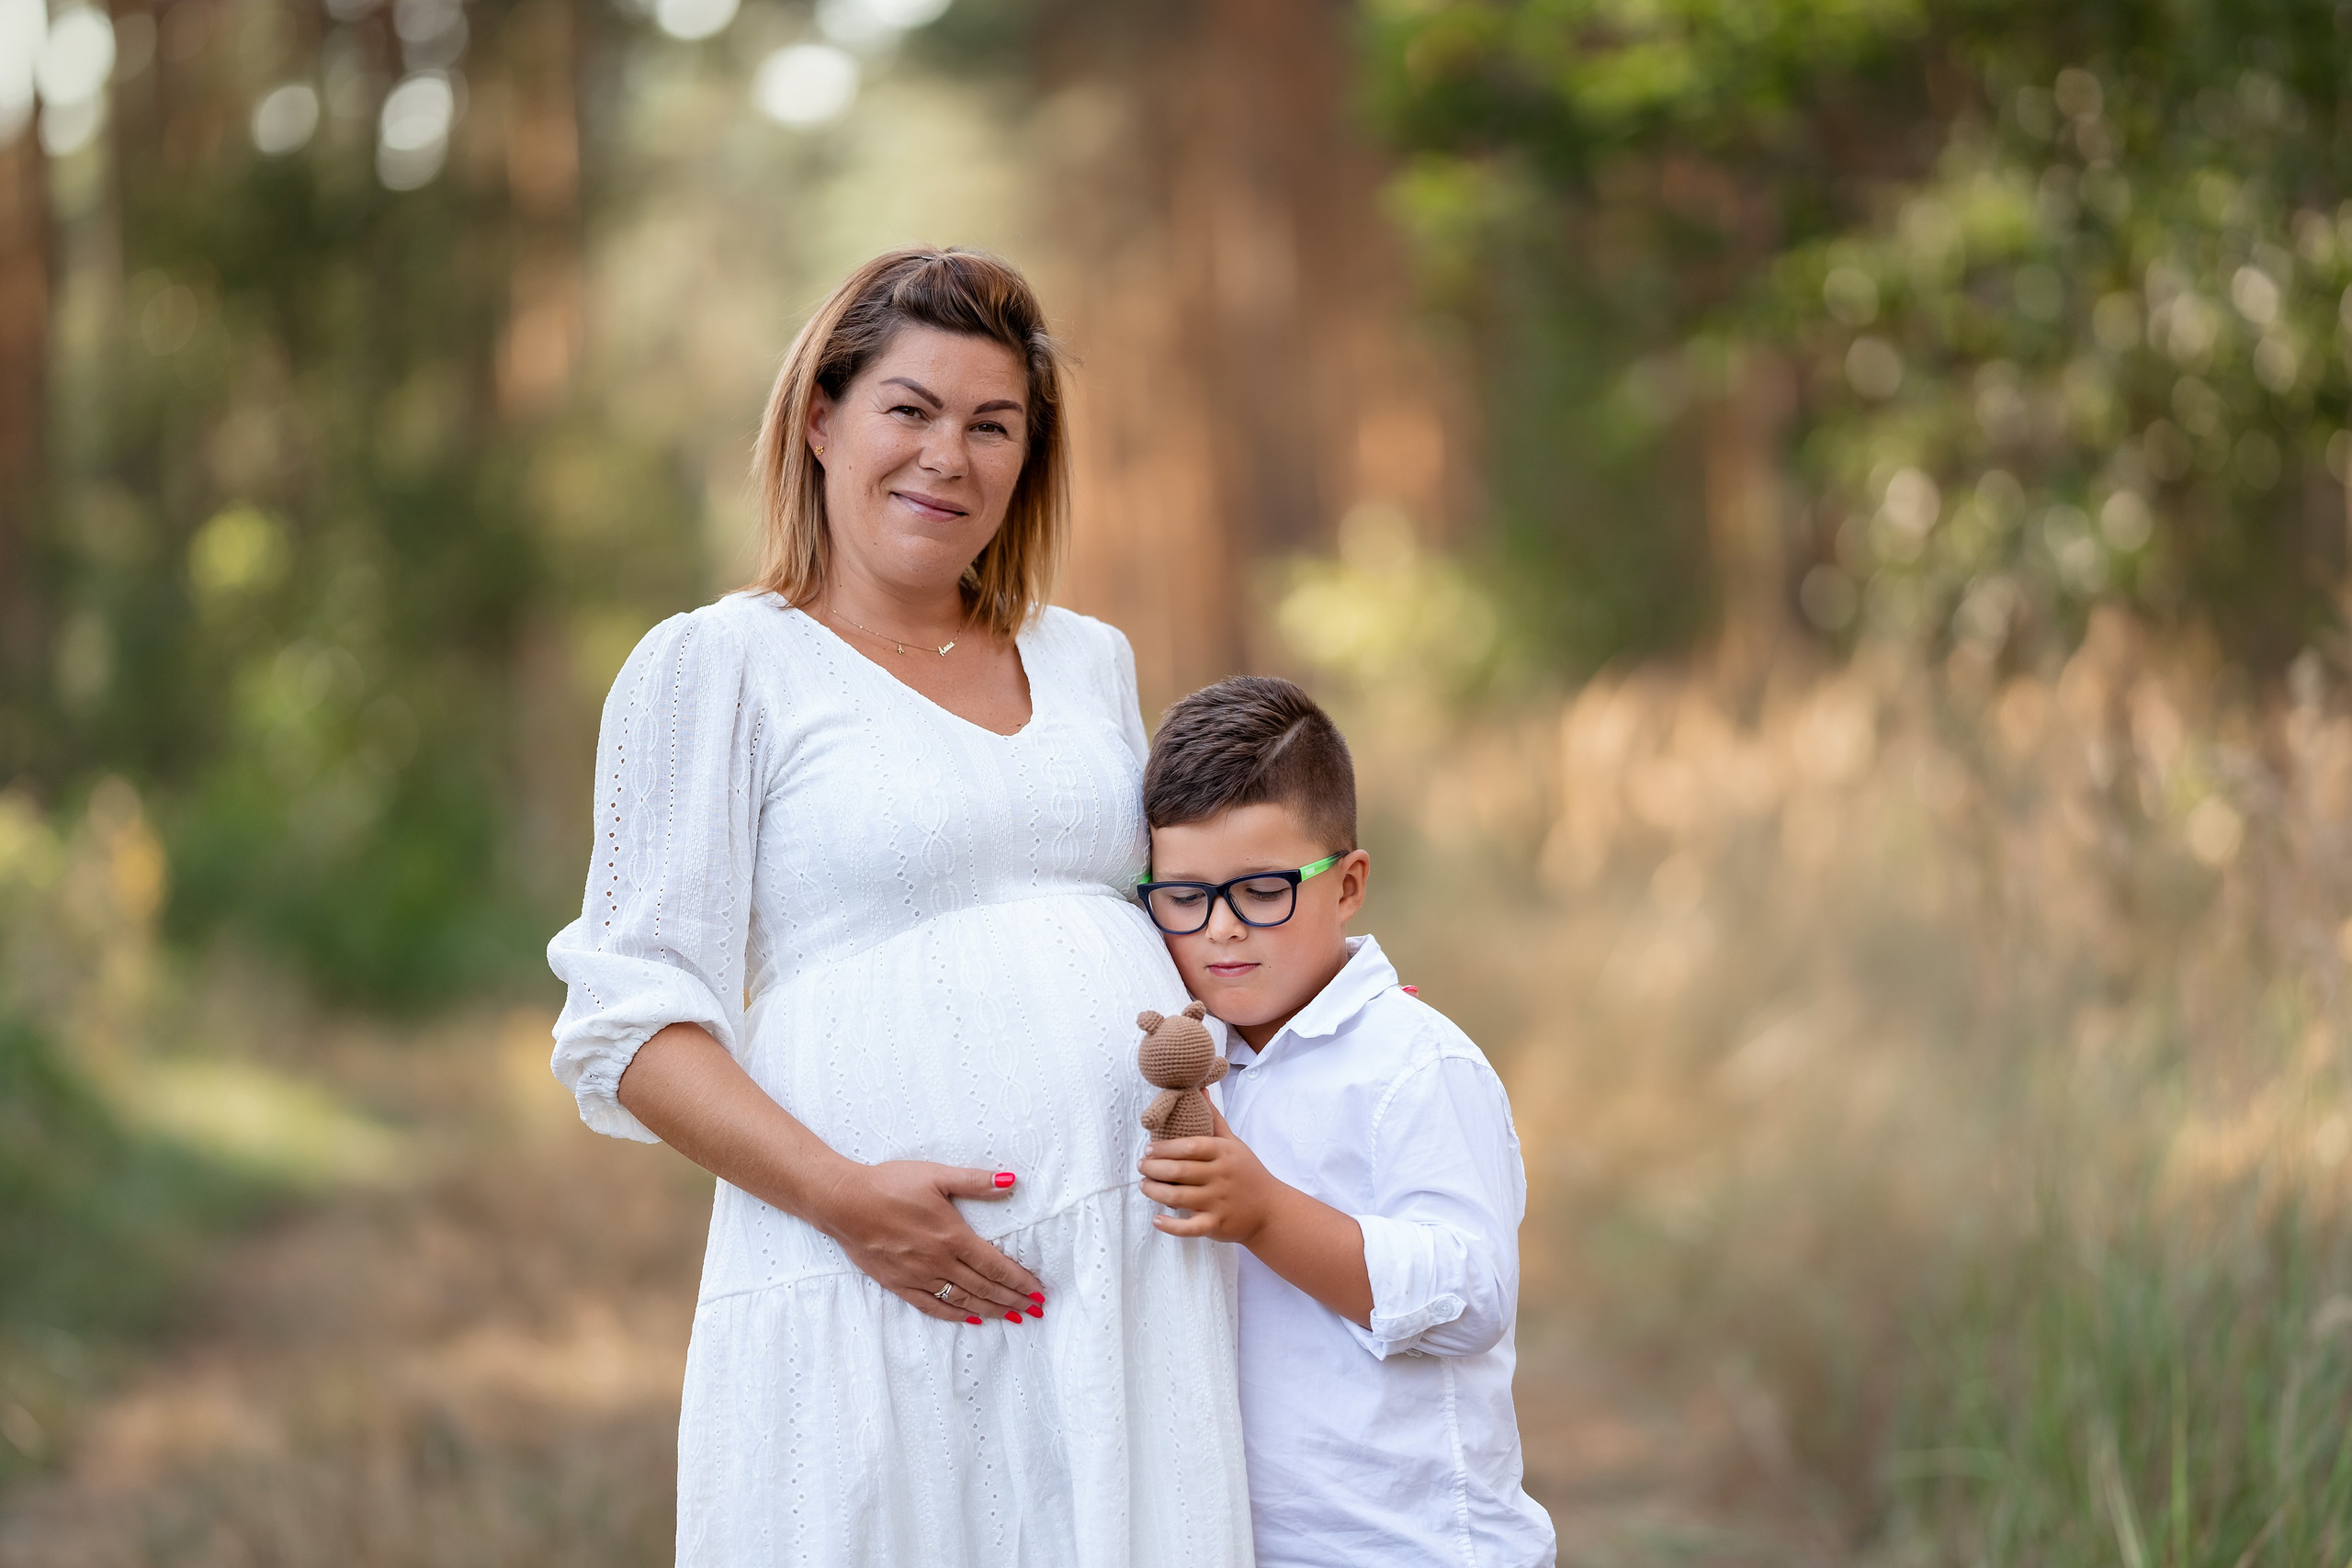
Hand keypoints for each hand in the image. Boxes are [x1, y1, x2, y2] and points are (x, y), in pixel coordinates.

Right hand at [808, 1160, 1046, 1323]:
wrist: (844, 1203)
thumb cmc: (890, 1184)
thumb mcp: (936, 1175)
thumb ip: (975, 1181)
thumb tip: (1011, 1181)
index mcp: (953, 1236)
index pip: (995, 1265)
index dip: (1019, 1281)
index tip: (1038, 1292)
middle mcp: (939, 1261)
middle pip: (984, 1287)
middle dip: (1012, 1300)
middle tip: (1034, 1310)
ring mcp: (918, 1276)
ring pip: (962, 1300)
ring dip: (990, 1309)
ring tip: (1011, 1317)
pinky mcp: (898, 1284)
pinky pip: (932, 1306)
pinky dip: (954, 1314)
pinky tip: (969, 1318)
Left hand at [1137, 1101, 1281, 1243]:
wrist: (1270, 1209)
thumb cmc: (1247, 1173)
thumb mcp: (1234, 1143)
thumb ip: (1214, 1120)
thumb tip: (1200, 1089)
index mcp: (1223, 1153)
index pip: (1189, 1146)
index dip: (1164, 1148)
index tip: (1148, 1149)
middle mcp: (1220, 1176)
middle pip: (1179, 1171)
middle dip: (1153, 1168)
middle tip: (1141, 1166)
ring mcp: (1218, 1202)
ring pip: (1178, 1197)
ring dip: (1155, 1192)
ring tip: (1144, 1186)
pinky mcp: (1216, 1224)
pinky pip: (1190, 1227)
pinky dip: (1171, 1225)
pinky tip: (1157, 1219)